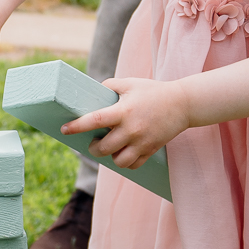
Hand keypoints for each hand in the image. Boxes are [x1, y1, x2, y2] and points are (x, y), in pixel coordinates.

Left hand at [61, 75, 189, 168]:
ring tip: (110, 148)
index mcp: (123, 111)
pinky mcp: (151, 150)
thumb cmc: (153, 91)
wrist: (183, 103)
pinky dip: (125, 162)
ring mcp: (142, 142)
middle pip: (104, 148)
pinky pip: (133, 165)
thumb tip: (92, 93)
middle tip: (93, 141)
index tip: (65, 129)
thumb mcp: (130, 83)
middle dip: (94, 147)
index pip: (95, 121)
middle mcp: (131, 129)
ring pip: (118, 161)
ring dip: (110, 156)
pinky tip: (123, 154)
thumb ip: (109, 86)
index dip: (77, 126)